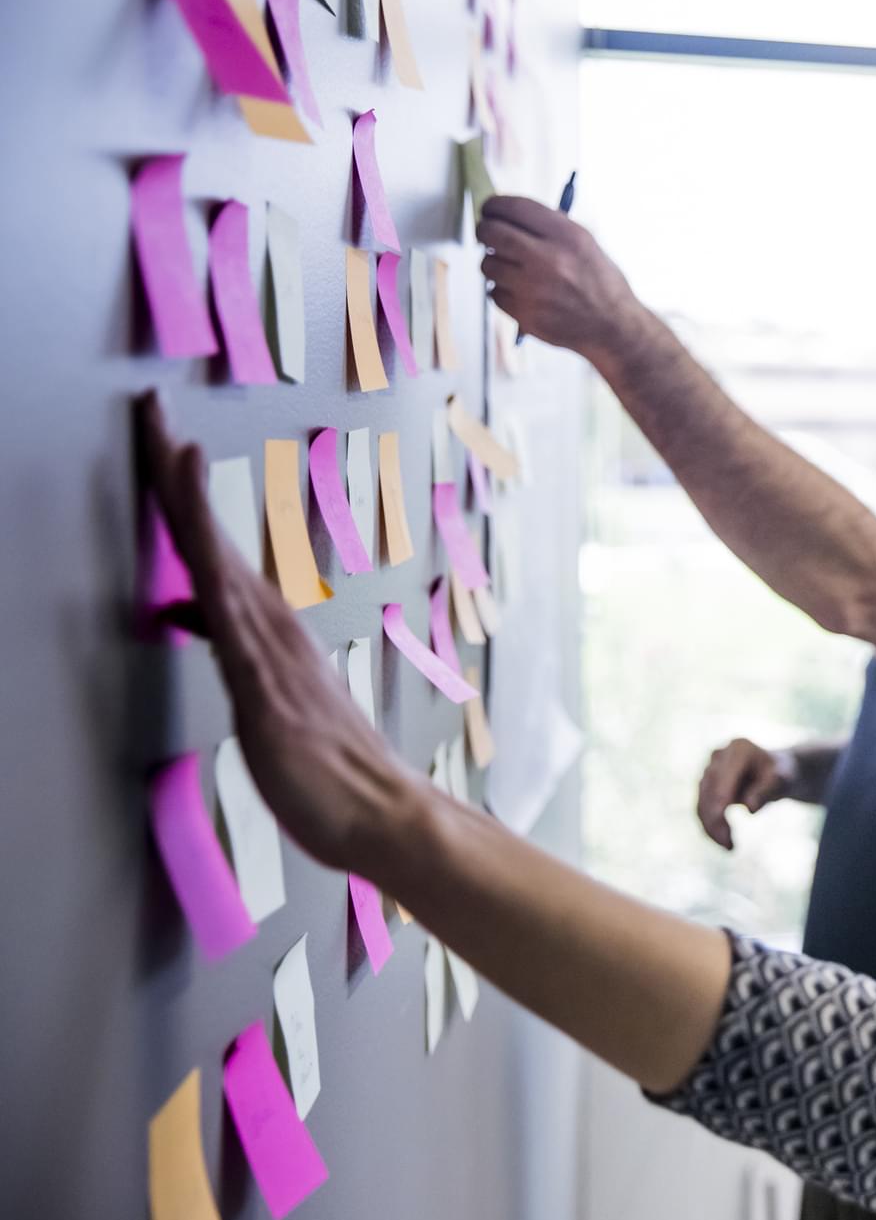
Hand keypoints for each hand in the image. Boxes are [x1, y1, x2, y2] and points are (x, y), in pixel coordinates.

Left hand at [137, 393, 421, 877]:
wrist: (383, 813)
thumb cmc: (325, 769)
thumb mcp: (261, 697)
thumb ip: (223, 644)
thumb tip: (177, 602)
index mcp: (267, 627)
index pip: (211, 546)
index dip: (180, 490)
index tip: (162, 434)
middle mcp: (269, 623)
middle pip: (207, 534)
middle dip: (172, 469)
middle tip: (148, 406)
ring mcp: (268, 649)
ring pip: (216, 558)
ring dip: (186, 498)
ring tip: (165, 439)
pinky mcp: (264, 684)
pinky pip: (229, 613)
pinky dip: (211, 564)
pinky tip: (197, 543)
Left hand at [476, 196, 653, 364]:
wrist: (613, 326)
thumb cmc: (599, 281)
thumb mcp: (584, 242)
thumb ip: (548, 226)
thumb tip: (505, 213)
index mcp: (567, 236)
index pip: (513, 207)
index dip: (494, 205)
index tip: (490, 209)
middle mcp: (550, 260)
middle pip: (491, 232)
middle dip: (485, 230)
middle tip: (488, 234)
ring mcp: (535, 290)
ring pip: (488, 264)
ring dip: (494, 263)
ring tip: (512, 267)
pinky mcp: (525, 314)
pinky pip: (494, 293)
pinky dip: (502, 290)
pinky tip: (521, 291)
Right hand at [695, 738, 793, 850]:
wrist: (777, 772)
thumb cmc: (782, 775)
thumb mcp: (782, 781)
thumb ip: (766, 791)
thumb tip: (750, 808)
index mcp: (739, 749)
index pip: (724, 778)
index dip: (719, 799)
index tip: (720, 820)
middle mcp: (719, 756)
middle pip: (709, 791)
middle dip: (715, 820)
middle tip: (729, 846)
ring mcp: (710, 769)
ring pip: (702, 802)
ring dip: (711, 827)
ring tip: (729, 847)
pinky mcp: (706, 784)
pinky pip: (702, 808)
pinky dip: (710, 826)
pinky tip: (724, 841)